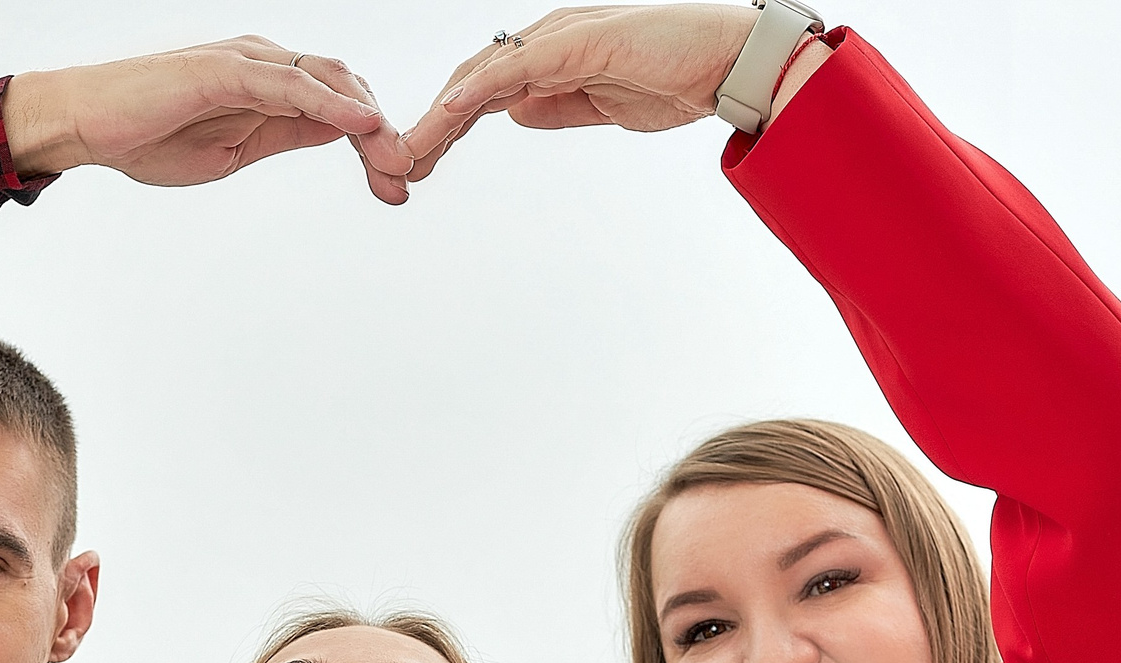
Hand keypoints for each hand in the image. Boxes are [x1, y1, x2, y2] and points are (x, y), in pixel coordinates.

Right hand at [5, 38, 410, 204]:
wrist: (85, 125)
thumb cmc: (150, 136)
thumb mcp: (237, 148)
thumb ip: (287, 133)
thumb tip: (338, 132)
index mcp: (270, 85)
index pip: (339, 106)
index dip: (375, 143)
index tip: (397, 187)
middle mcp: (266, 63)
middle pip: (346, 87)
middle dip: (382, 135)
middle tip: (405, 181)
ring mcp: (246, 61)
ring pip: (327, 80)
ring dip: (368, 120)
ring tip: (395, 158)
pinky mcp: (224, 68)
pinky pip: (289, 83)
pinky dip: (329, 101)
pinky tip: (360, 122)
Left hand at [401, 5, 759, 179]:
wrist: (726, 63)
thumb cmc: (675, 78)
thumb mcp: (601, 108)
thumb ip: (557, 108)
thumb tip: (516, 115)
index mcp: (550, 61)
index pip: (481, 95)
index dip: (445, 129)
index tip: (417, 165)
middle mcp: (545, 43)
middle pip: (469, 84)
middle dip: (430, 126)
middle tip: (394, 166)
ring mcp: (558, 38)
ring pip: (481, 75)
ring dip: (440, 115)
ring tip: (407, 149)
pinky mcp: (575, 42)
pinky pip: (514, 67)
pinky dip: (477, 89)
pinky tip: (447, 112)